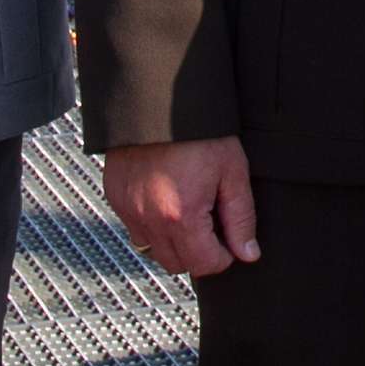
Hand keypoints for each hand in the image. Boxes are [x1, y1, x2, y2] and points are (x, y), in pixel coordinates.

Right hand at [104, 136, 259, 276]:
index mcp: (182, 216)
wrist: (158, 100)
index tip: (229, 239)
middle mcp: (149, 220)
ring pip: (154, 250)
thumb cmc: (199, 132)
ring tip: (188, 210)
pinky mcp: (116, 198)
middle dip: (198, 252)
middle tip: (211, 222)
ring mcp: (128, 211)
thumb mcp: (232, 171)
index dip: (224, 256)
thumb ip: (241, 217)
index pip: (205, 265)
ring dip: (173, 242)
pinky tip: (167, 199)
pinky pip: (135, 229)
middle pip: (177, 264)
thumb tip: (248, 253)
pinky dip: (152, 225)